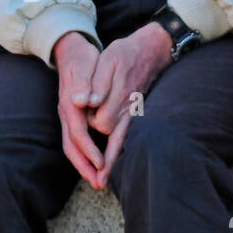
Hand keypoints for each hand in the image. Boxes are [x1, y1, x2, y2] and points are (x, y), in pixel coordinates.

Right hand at [53, 31, 105, 189]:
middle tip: (99, 184)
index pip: (78, 134)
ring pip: (72, 146)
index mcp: (69, 104)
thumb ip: (82, 83)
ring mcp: (68, 116)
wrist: (71, 50)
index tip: (102, 164)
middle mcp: (66, 113)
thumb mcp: (84, 64)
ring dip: (84, 164)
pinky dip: (85, 154)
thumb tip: (79, 101)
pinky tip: (96, 162)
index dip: (90, 151)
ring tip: (98, 180)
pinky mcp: (73, 116)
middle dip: (84, 166)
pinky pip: (77, 141)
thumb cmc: (81, 57)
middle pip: (71, 147)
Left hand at [86, 23, 172, 189]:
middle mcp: (127, 109)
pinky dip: (118, 152)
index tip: (80, 118)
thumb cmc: (126, 54)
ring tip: (100, 182)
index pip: (98, 121)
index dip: (87, 124)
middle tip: (85, 146)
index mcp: (118, 97)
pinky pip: (127, 137)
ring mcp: (133, 112)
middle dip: (93, 144)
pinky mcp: (136, 113)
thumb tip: (83, 101)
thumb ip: (96, 82)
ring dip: (110, 162)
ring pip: (120, 141)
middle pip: (108, 133)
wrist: (151, 50)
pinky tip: (111, 165)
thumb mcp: (108, 61)